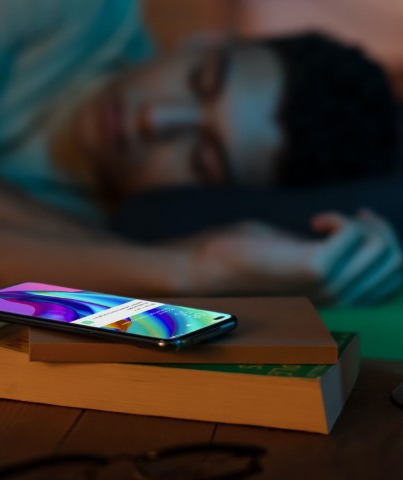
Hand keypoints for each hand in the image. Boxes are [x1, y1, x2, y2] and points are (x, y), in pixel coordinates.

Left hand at [185, 210, 402, 304]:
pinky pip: (355, 237)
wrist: (200, 267)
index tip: (361, 221)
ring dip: (361, 225)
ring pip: (383, 251)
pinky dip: (340, 220)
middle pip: (394, 264)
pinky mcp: (313, 269)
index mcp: (334, 300)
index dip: (386, 244)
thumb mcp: (290, 252)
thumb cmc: (236, 256)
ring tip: (324, 221)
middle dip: (380, 230)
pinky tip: (314, 221)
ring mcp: (327, 288)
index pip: (391, 280)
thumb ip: (322, 251)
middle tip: (352, 217)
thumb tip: (351, 233)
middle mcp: (337, 300)